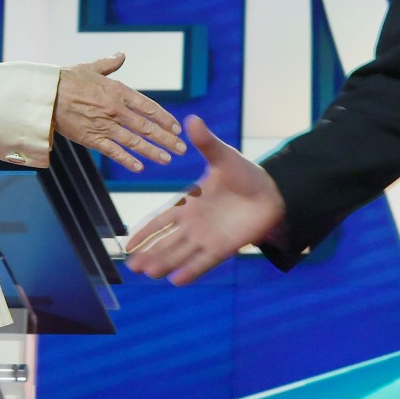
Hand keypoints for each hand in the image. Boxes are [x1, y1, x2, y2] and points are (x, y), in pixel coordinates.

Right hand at [53, 53, 185, 171]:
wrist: (44, 94)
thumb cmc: (66, 78)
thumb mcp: (91, 67)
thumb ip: (109, 64)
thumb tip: (121, 54)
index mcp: (119, 91)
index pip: (149, 107)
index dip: (164, 118)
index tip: (176, 127)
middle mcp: (116, 109)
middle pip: (147, 127)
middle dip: (166, 139)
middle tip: (181, 148)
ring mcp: (105, 125)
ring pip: (134, 142)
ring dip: (153, 151)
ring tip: (168, 159)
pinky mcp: (91, 138)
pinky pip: (114, 152)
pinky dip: (128, 160)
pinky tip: (140, 167)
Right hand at [126, 115, 285, 284]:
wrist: (272, 192)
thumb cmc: (245, 173)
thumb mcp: (223, 156)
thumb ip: (206, 143)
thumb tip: (192, 118)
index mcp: (190, 202)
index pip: (161, 219)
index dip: (145, 231)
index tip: (127, 243)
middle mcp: (195, 223)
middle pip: (167, 241)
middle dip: (150, 252)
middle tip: (132, 265)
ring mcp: (208, 237)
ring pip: (181, 253)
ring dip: (165, 262)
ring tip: (147, 272)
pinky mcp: (224, 247)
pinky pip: (204, 261)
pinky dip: (191, 270)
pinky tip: (176, 280)